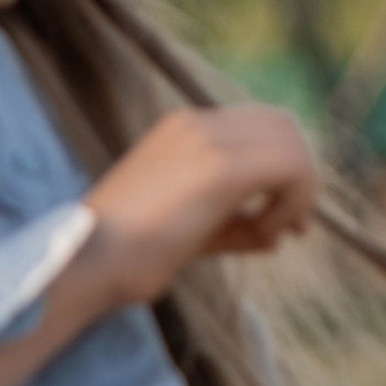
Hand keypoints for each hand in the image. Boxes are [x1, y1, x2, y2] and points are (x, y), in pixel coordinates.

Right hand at [85, 104, 318, 306]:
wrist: (86, 262)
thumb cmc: (125, 255)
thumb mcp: (188, 231)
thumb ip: (233, 224)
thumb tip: (276, 237)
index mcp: (182, 130)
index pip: (259, 126)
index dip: (284, 168)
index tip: (281, 219)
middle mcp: (196, 123)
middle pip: (282, 126)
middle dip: (298, 175)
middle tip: (291, 224)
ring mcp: (207, 140)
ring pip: (291, 144)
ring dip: (298, 190)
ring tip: (273, 232)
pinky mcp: (220, 167)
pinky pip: (290, 168)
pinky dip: (293, 202)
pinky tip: (267, 234)